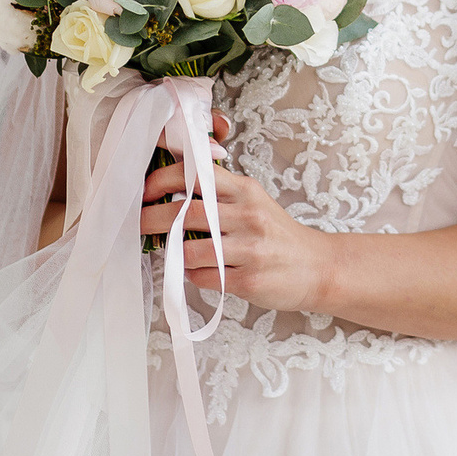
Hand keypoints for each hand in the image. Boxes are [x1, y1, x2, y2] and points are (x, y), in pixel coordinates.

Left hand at [140, 158, 332, 313]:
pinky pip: (203, 277)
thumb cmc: (278, 235)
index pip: (195, 175)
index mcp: (245, 191)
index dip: (162, 180)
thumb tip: (172, 191)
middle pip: (184, 213)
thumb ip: (220, 193)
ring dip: (174, 254)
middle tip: (137, 224)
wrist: (318, 267)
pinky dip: (194, 275)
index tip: (144, 190)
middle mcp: (247, 215)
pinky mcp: (249, 281)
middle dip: (151, 218)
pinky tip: (200, 272)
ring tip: (175, 253)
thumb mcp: (254, 201)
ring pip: (189, 250)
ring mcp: (249, 249)